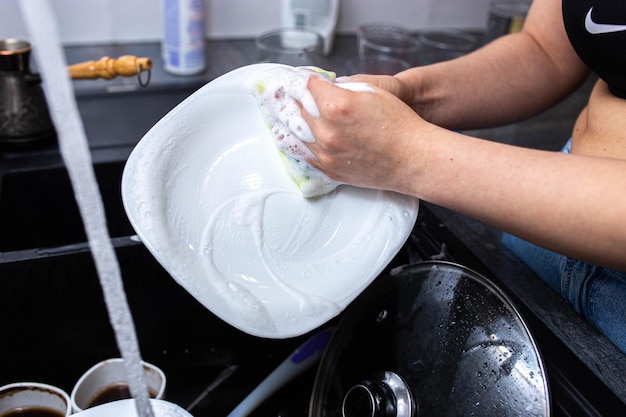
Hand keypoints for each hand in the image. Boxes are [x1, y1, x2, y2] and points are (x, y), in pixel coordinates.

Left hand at [301, 74, 432, 194]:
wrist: (413, 159)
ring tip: (288, 114)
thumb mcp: (371, 91)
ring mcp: (326, 154)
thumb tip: (324, 86)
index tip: (303, 78)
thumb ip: (342, 87)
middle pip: (297, 110)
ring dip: (291, 122)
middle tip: (291, 94)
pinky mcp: (330, 170)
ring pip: (295, 135)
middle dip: (295, 99)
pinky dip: (298, 144)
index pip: (307, 86)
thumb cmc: (400, 125)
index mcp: (336, 107)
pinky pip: (304, 155)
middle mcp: (327, 132)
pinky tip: (297, 136)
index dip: (304, 79)